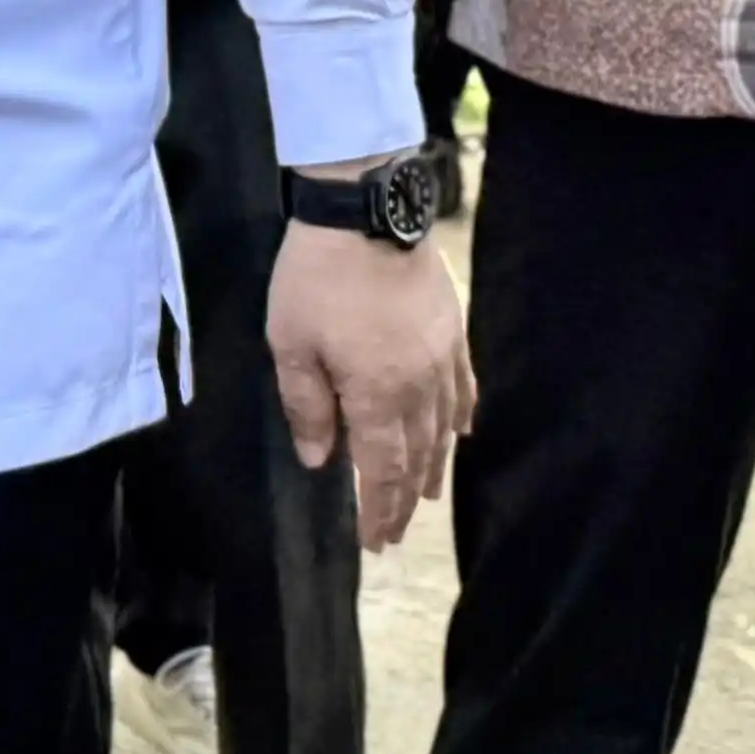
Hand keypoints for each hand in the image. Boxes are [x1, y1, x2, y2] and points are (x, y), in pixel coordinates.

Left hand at [265, 218, 470, 548]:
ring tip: (427, 495)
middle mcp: (418, 387)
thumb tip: (319, 461)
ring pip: (443, 428)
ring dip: (434, 466)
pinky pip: (464, 386)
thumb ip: (306, 406)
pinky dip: (461, 416)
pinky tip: (461, 431)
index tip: (375, 541)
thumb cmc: (316, 279)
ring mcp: (441, 358)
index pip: (381, 470)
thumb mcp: (290, 343)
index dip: (379, 509)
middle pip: (416, 457)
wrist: (365, 212)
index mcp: (376, 396)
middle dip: (404, 500)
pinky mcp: (452, 330)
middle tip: (395, 532)